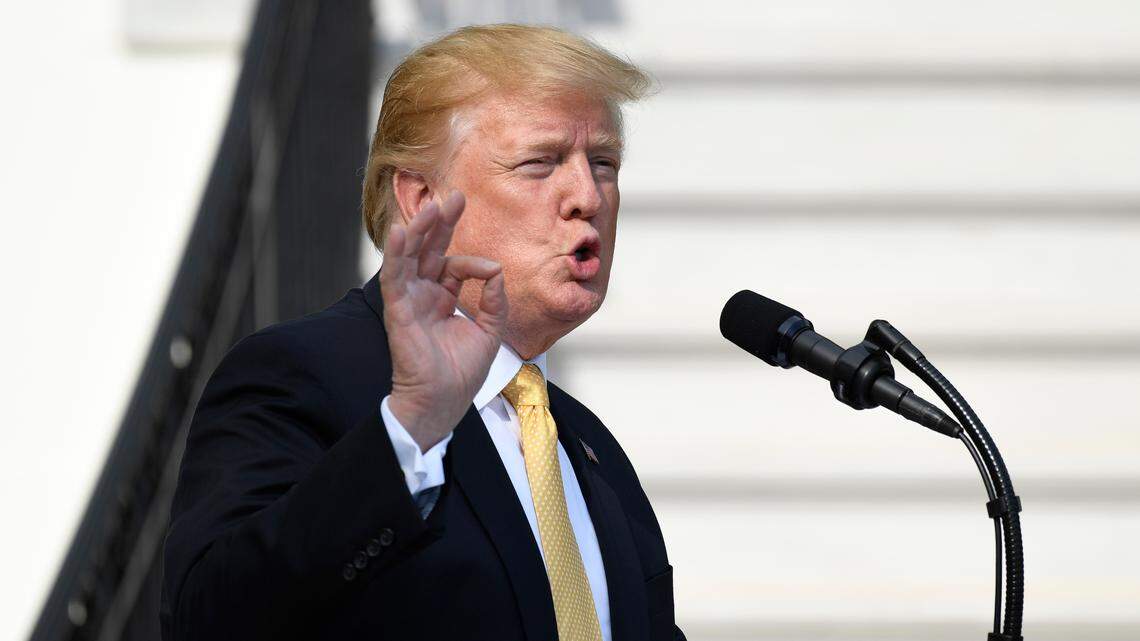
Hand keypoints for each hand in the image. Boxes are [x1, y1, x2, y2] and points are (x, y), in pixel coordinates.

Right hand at [380, 191, 507, 451]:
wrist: (444, 401)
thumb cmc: (462, 372)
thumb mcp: (490, 330)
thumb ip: (495, 300)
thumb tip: (496, 270)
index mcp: (443, 297)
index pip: (456, 264)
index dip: (476, 262)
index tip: (492, 271)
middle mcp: (424, 294)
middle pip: (429, 249)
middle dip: (441, 222)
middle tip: (454, 195)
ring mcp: (409, 300)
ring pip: (410, 256)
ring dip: (418, 230)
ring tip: (430, 205)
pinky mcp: (398, 311)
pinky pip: (394, 278)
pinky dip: (395, 254)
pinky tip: (398, 232)